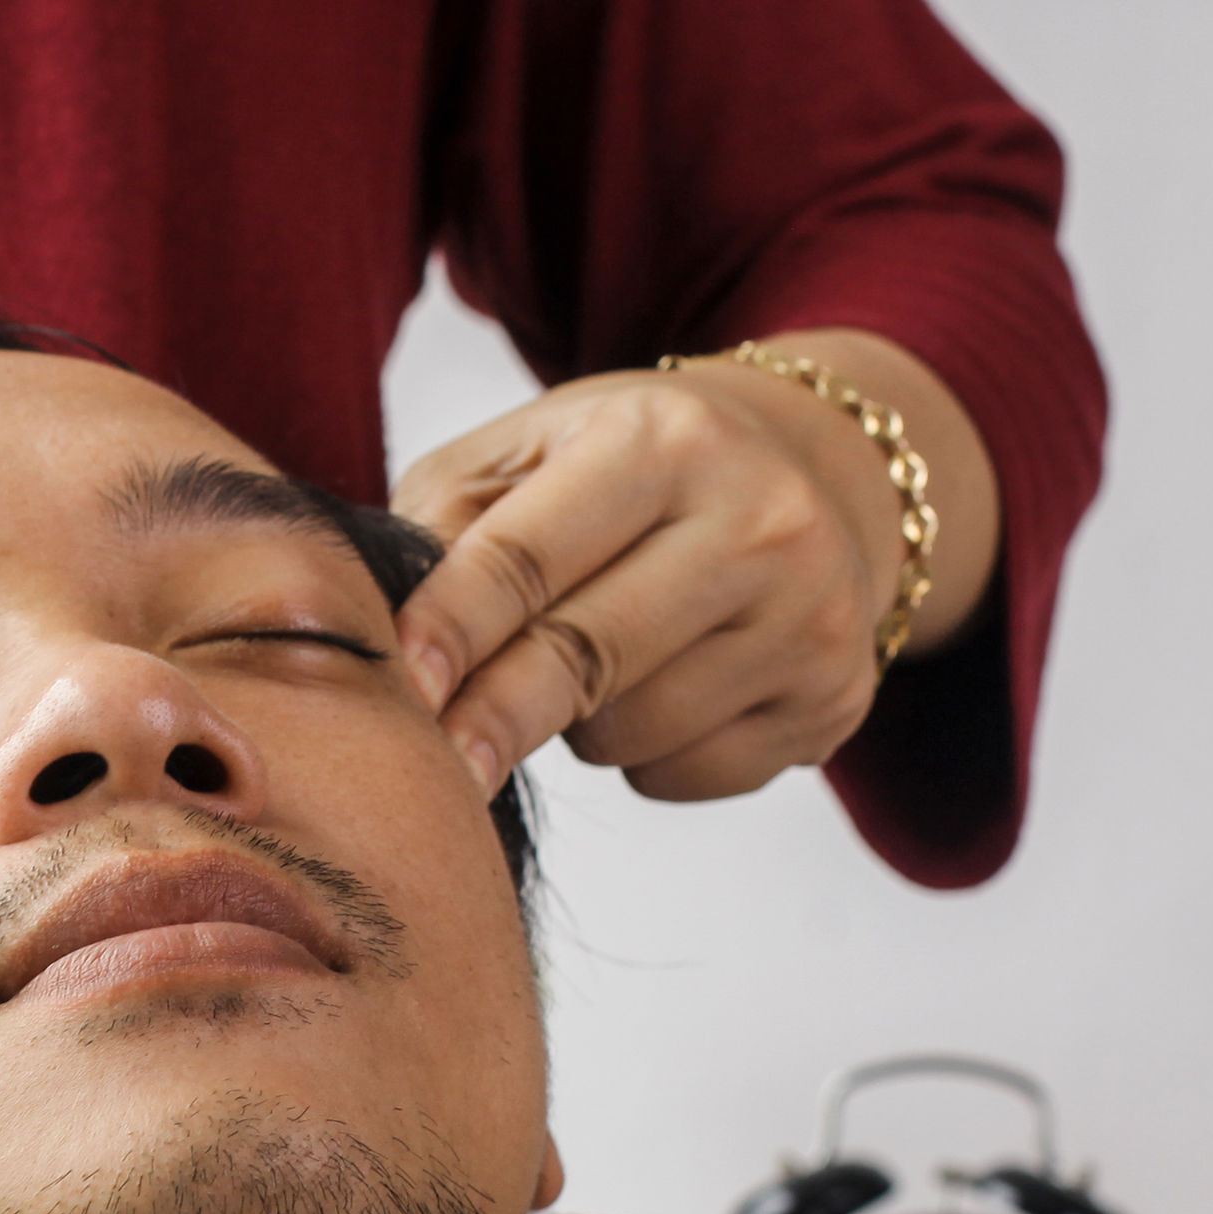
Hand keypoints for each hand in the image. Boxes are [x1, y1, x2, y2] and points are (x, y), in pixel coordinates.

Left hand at [388, 328, 993, 801]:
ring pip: (630, 731)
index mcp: (663, 440)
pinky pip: (683, 773)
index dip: (452, 630)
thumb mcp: (530, 448)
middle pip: (583, 659)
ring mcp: (811, 616)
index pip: (528, 556)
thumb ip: (445, 523)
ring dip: (574, 724)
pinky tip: (665, 689)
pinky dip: (644, 756)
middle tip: (435, 763)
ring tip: (593, 661)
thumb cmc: (633, 466)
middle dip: (490, 717)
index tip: (399, 689)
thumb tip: (378, 641)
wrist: (820, 469)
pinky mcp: (833, 698)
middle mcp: (758, 520)